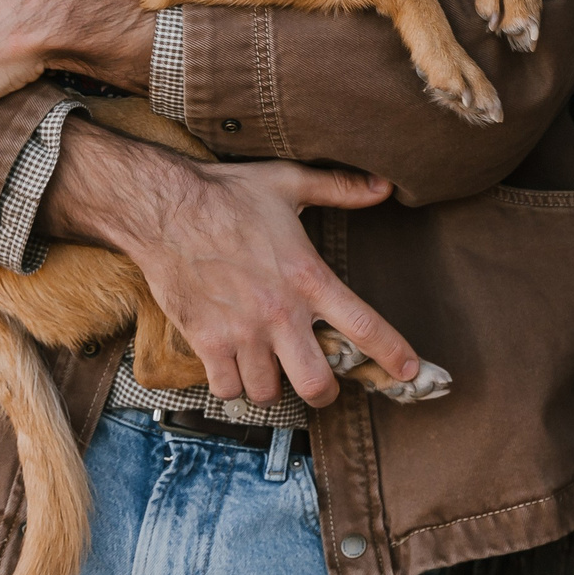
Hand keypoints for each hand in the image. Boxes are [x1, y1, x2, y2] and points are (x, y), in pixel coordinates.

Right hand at [42, 120, 418, 407]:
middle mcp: (279, 312)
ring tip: (271, 365)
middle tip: (321, 383)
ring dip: (273, 385)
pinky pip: (227, 389)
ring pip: (268, 392)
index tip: (409, 372)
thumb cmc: (228, 193)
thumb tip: (384, 187)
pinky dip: (233, 385)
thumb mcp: (290, 182)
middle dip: (324, 392)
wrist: (164, 207)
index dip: (393, 355)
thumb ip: (340, 189)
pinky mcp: (206, 342)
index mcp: (308, 276)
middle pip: (316, 383)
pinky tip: (235, 366)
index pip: (363, 326)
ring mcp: (241, 332)